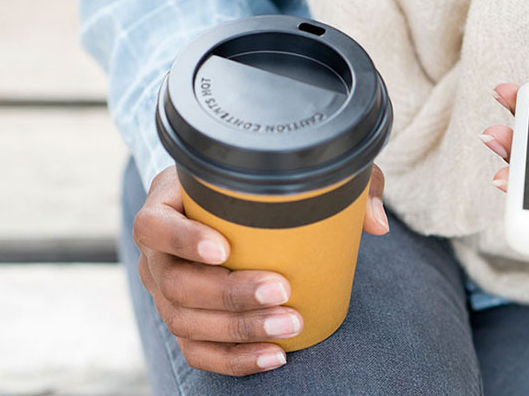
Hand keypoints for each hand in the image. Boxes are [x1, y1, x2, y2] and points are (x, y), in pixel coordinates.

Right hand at [132, 166, 388, 375]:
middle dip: (230, 293)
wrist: (231, 210)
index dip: (181, 239)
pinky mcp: (185, 323)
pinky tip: (275, 355)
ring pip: (185, 322)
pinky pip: (198, 351)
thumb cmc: (257, 186)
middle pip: (176, 283)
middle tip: (281, 290)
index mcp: (167, 206)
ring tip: (290, 324)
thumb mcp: (293, 169)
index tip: (222, 247)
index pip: (153, 225)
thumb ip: (336, 182)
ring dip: (239, 330)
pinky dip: (235, 360)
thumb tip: (375, 223)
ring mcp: (166, 293)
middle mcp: (158, 254)